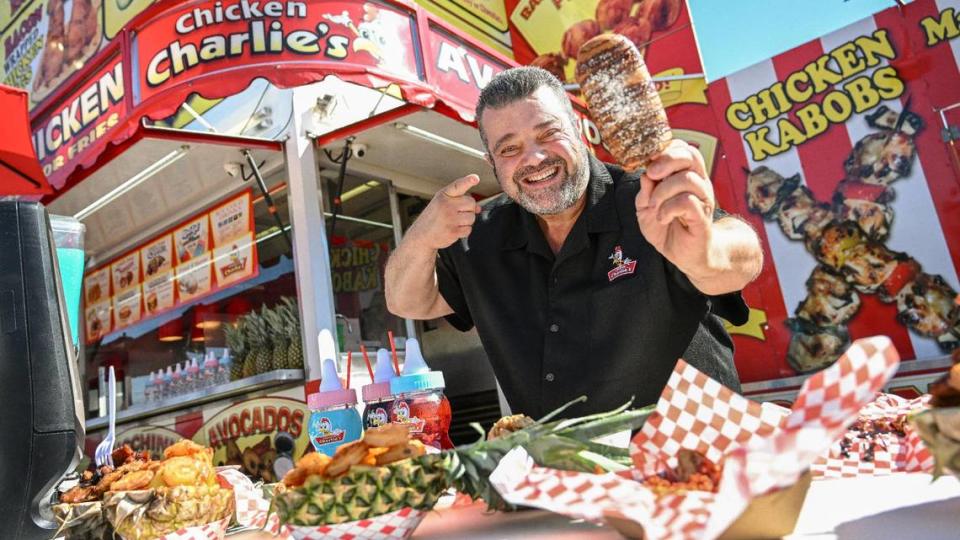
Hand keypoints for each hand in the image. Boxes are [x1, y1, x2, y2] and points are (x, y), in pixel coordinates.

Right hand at [406, 174, 481, 249]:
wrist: (421, 235)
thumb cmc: (433, 218)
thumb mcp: (441, 204)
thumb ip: (460, 201)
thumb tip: (478, 208)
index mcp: (443, 195)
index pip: (458, 185)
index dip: (468, 181)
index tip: (475, 178)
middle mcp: (446, 205)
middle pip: (471, 203)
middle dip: (468, 209)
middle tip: (456, 214)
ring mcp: (449, 218)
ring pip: (472, 217)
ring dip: (466, 222)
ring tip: (453, 222)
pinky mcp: (453, 231)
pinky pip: (469, 229)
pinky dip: (464, 231)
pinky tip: (453, 230)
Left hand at [635, 140, 716, 278]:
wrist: (684, 255)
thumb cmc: (667, 228)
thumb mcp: (646, 208)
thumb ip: (645, 190)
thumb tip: (645, 174)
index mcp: (685, 175)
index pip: (683, 148)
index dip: (665, 149)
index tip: (648, 163)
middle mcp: (698, 183)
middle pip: (691, 155)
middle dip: (666, 160)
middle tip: (652, 174)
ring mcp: (703, 199)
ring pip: (687, 179)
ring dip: (663, 191)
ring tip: (654, 206)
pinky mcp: (703, 217)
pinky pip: (688, 202)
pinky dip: (668, 208)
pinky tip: (662, 218)